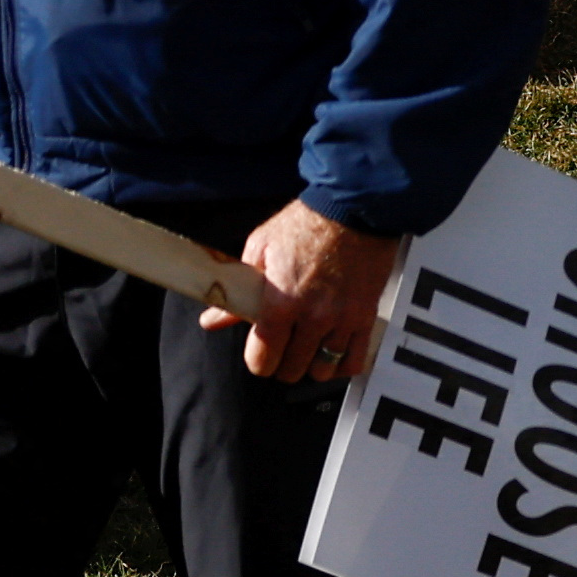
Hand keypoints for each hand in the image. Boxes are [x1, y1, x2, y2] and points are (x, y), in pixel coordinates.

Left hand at [197, 201, 405, 383]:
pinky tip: (332, 351)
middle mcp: (312, 317)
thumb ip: (238, 292)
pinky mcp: (365, 316)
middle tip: (283, 345)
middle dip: (282, 361)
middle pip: (291, 370)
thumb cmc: (304, 223)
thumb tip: (210, 321)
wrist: (353, 207)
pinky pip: (353, 361)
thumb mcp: (261, 248)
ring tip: (308, 346)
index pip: (262, 360)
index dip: (257, 359)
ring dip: (311, 362)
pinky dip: (341, 364)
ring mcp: (341, 320)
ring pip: (322, 369)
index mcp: (281, 302)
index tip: (259, 351)